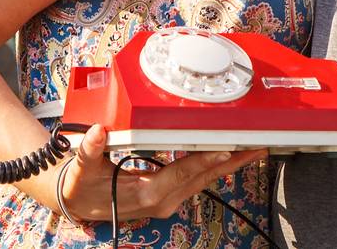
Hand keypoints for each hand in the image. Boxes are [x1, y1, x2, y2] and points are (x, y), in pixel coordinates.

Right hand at [45, 124, 266, 222]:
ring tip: (253, 147)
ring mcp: (168, 200)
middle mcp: (162, 200)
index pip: (181, 173)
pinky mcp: (169, 195)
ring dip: (229, 164)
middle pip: (203, 177)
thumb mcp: (80, 169)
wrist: (77, 204)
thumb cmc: (80, 186)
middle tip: (258, 144)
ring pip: (204, 180)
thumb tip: (98, 133)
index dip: (204, 160)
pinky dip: (214, 165)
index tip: (227, 148)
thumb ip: (90, 151)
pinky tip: (228, 154)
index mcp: (145, 193)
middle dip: (232, 161)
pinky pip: (198, 180)